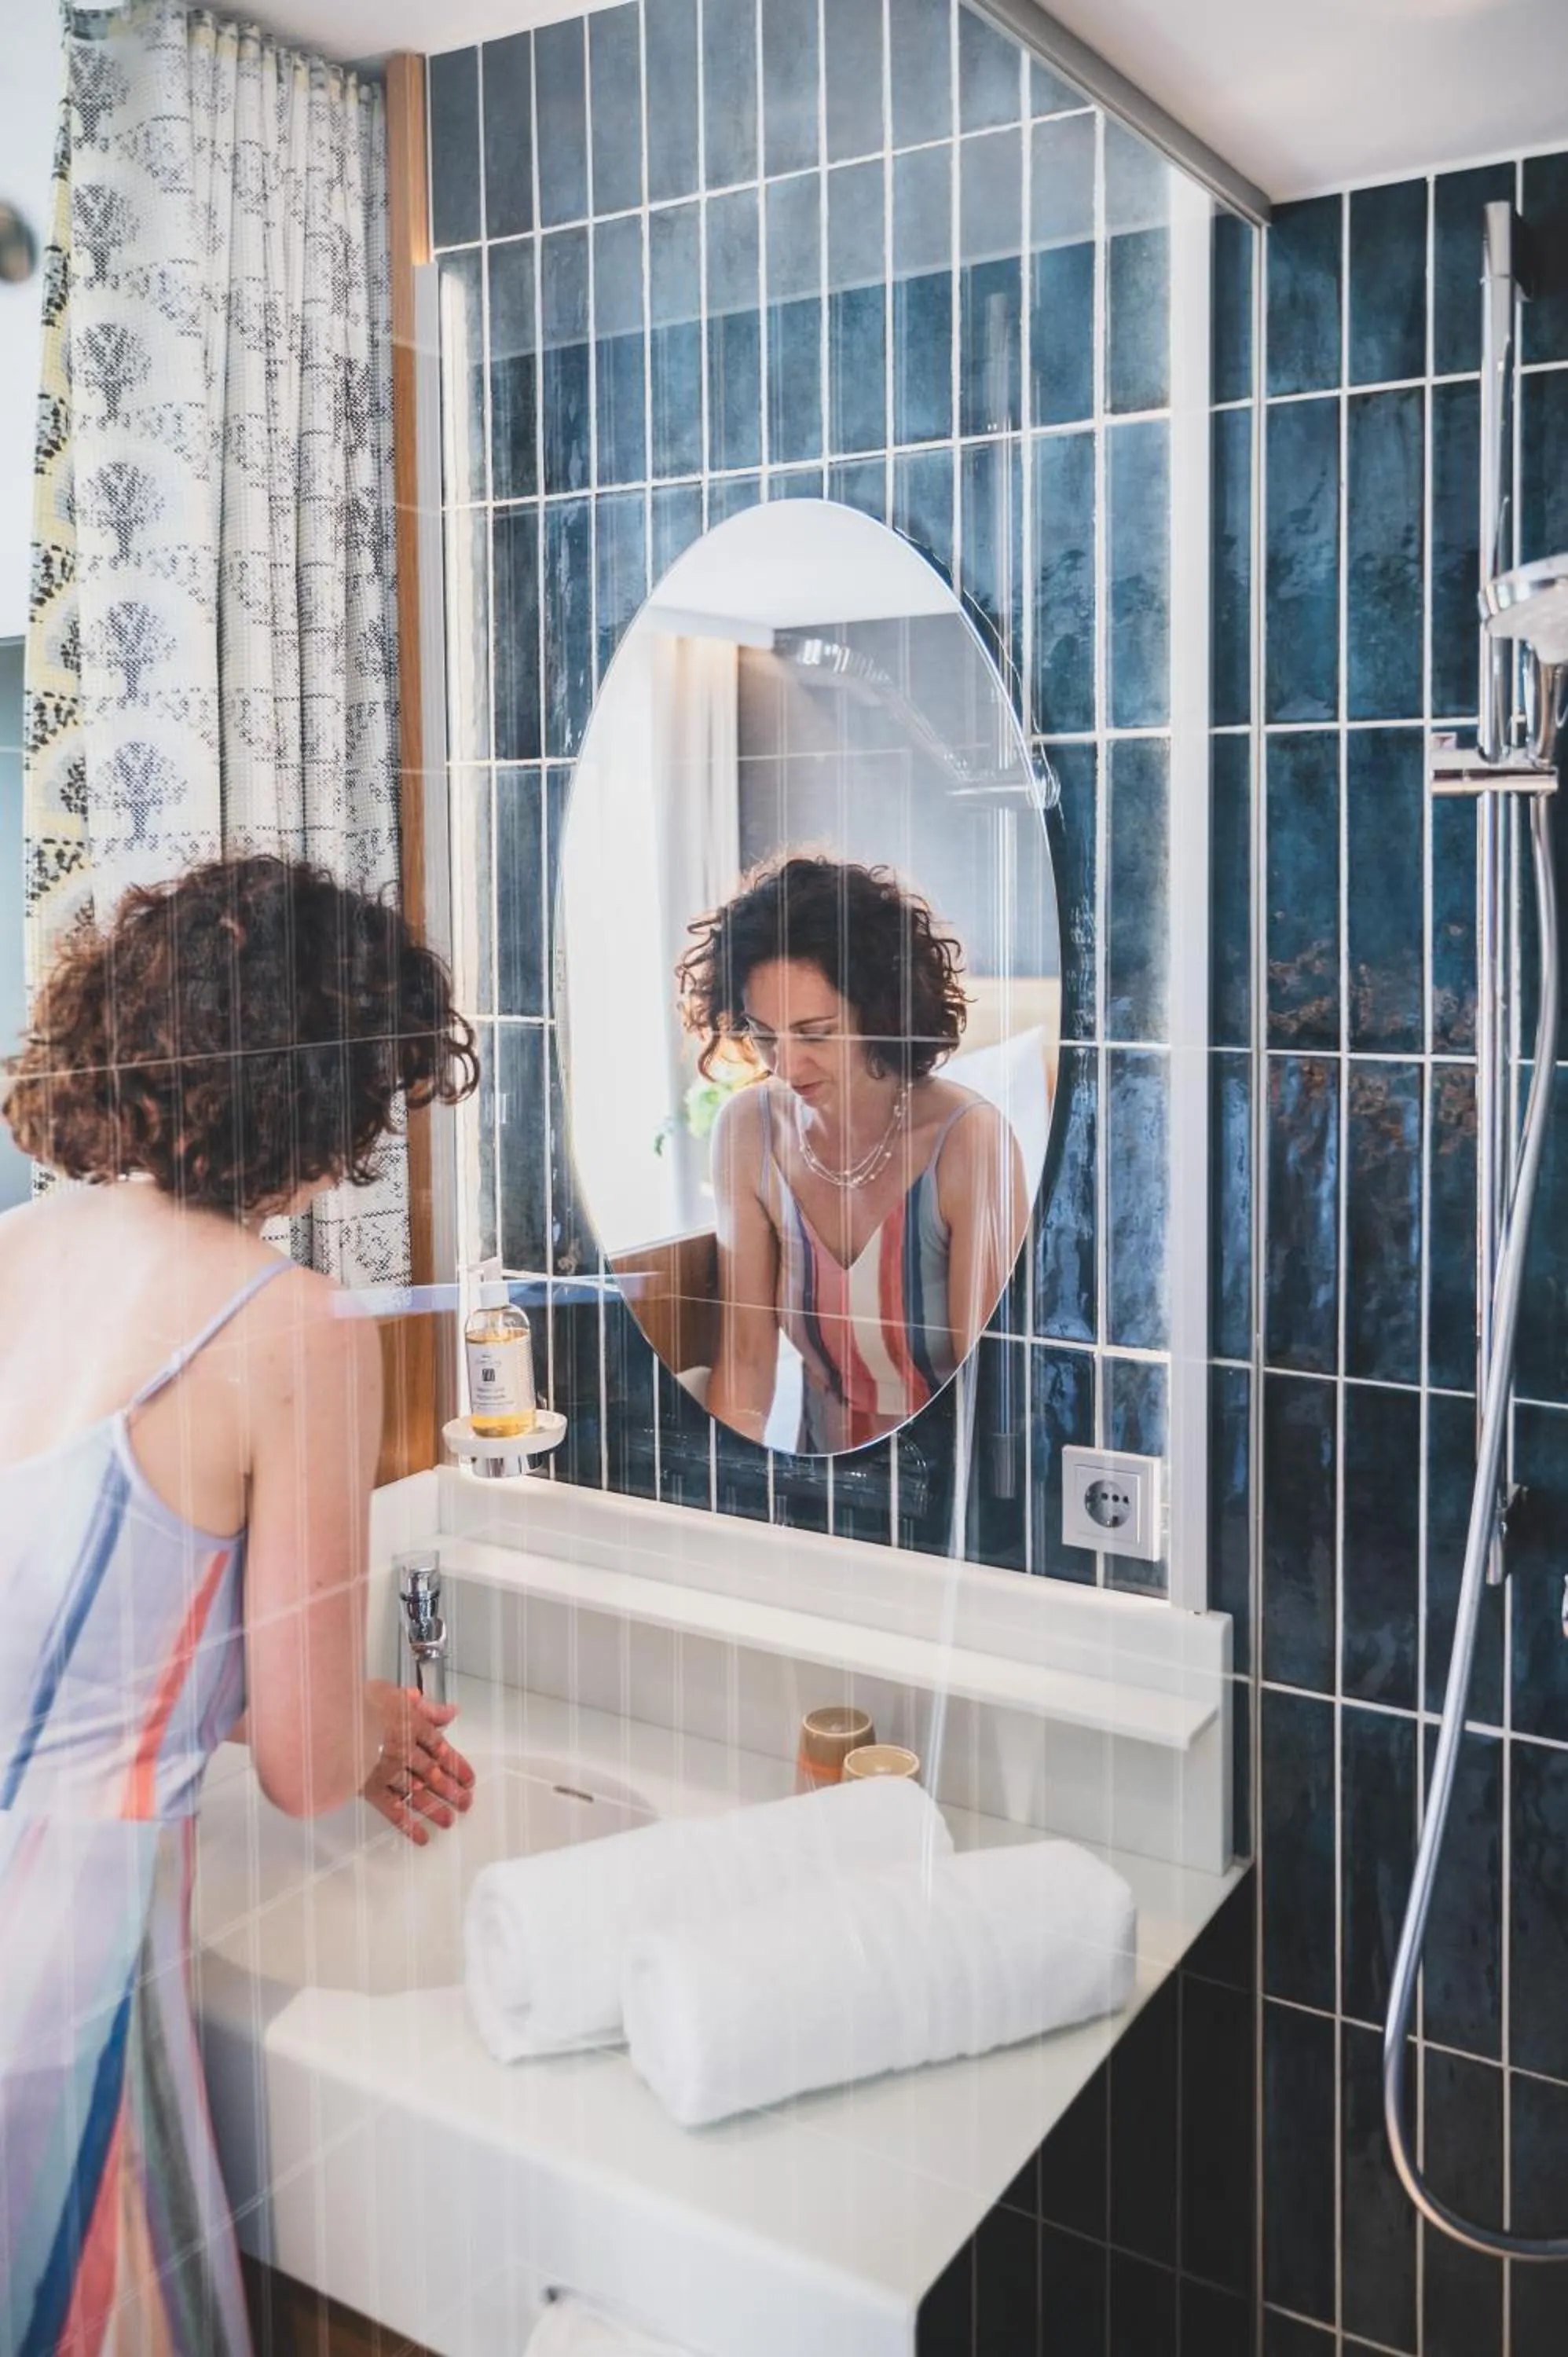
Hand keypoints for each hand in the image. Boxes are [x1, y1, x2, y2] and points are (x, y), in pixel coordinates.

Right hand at [362, 1679, 475, 1845]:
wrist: (336, 1720)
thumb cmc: (359, 1702)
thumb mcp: (395, 1693)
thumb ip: (425, 1706)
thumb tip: (450, 1713)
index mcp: (414, 1727)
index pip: (441, 1749)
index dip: (456, 1765)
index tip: (468, 1778)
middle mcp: (407, 1752)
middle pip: (434, 1774)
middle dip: (451, 1789)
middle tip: (465, 1802)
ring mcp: (390, 1772)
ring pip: (419, 1794)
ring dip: (436, 1808)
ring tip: (449, 1820)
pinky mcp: (372, 1789)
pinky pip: (394, 1811)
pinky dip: (409, 1825)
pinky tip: (421, 1836)